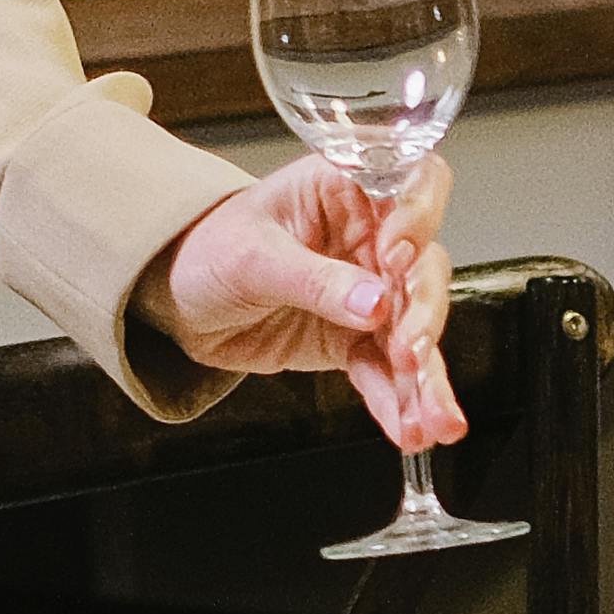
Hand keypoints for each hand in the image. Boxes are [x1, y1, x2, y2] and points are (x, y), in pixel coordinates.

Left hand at [140, 155, 463, 444]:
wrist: (177, 300)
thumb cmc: (209, 250)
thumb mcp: (253, 257)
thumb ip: (315, 280)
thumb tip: (374, 302)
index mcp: (348, 191)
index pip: (412, 184)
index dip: (420, 216)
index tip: (398, 257)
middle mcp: (370, 239)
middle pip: (424, 270)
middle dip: (423, 314)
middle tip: (410, 351)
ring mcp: (368, 294)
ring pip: (414, 331)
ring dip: (427, 378)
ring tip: (436, 420)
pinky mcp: (355, 341)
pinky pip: (386, 373)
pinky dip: (398, 403)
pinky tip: (410, 429)